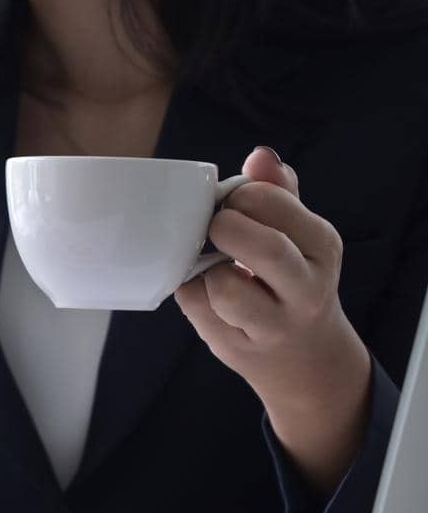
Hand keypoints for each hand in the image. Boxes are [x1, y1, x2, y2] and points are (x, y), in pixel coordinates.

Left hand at [175, 146, 371, 497]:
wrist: (304, 356)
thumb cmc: (290, 279)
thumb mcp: (297, 234)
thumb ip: (279, 193)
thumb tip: (260, 155)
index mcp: (322, 246)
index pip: (277, 205)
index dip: (241, 196)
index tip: (231, 201)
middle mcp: (306, 287)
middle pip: (264, 248)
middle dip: (225, 229)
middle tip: (215, 227)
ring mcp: (272, 324)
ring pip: (226, 289)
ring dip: (206, 269)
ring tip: (212, 263)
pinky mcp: (235, 346)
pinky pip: (196, 309)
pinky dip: (190, 291)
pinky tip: (203, 287)